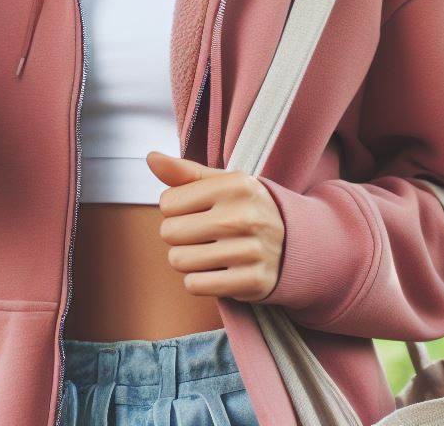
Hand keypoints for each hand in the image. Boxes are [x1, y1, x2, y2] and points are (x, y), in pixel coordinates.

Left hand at [146, 151, 284, 301]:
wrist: (292, 242)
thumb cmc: (244, 208)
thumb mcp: (221, 183)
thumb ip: (184, 172)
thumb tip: (151, 158)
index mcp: (235, 185)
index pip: (168, 202)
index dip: (175, 209)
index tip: (196, 210)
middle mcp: (243, 216)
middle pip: (169, 232)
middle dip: (178, 235)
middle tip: (201, 233)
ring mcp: (249, 250)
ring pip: (179, 260)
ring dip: (187, 259)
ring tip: (208, 251)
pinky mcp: (251, 281)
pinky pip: (195, 285)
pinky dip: (198, 280)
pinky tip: (216, 270)